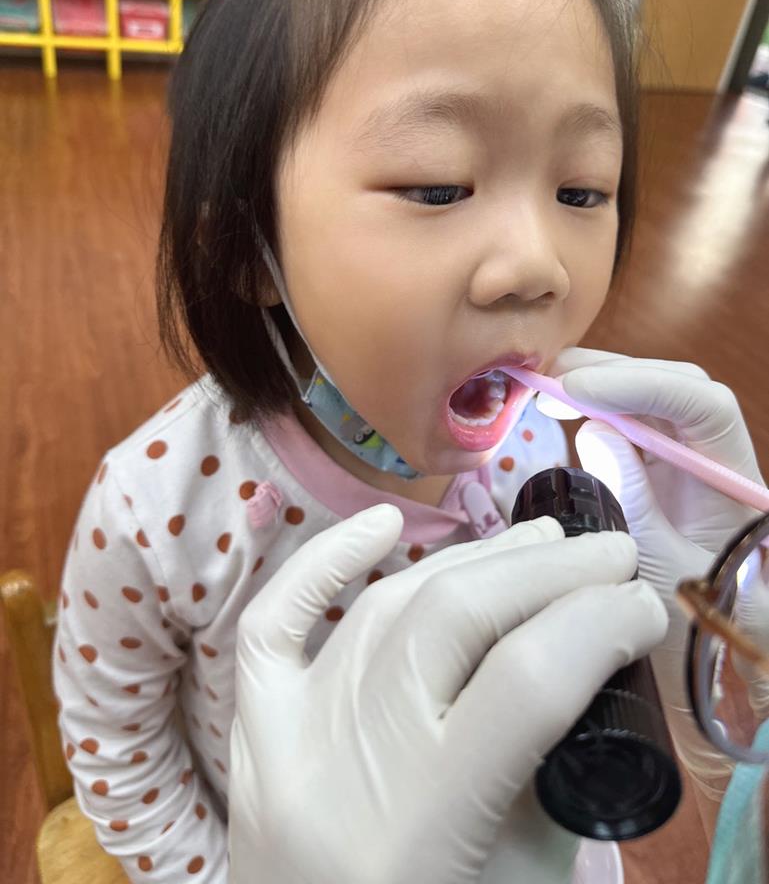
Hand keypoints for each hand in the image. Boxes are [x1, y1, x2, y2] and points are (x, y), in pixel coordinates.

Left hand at [228, 504, 666, 883]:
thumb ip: (549, 777)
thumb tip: (582, 654)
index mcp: (420, 835)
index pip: (523, 683)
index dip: (598, 623)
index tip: (643, 606)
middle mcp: (344, 769)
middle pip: (454, 619)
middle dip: (550, 571)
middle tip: (611, 552)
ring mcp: (285, 736)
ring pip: (388, 604)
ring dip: (475, 558)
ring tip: (541, 540)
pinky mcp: (252, 725)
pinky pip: (276, 622)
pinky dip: (325, 561)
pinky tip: (383, 524)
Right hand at [538, 347, 766, 803]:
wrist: (726, 645)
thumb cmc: (704, 620)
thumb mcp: (660, 569)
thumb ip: (633, 498)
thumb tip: (597, 432)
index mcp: (731, 479)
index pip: (700, 405)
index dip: (640, 386)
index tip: (578, 391)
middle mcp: (715, 454)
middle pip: (674, 385)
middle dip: (613, 372)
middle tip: (550, 379)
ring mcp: (691, 456)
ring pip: (654, 394)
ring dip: (602, 381)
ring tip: (548, 387)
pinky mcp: (666, 463)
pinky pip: (636, 417)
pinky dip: (599, 404)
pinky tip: (564, 406)